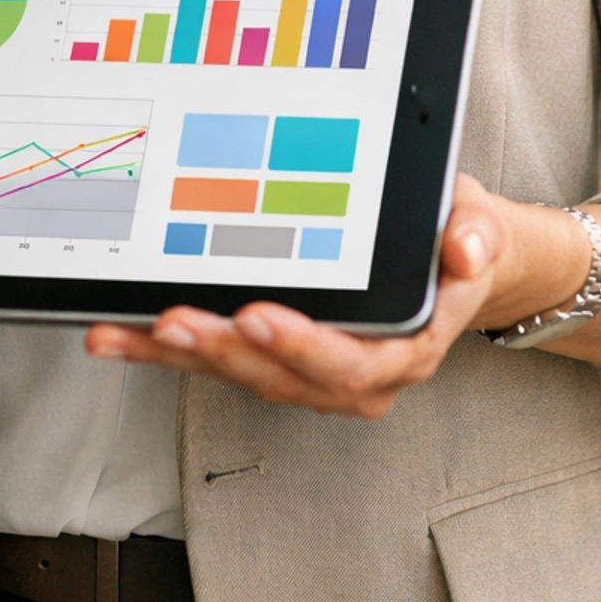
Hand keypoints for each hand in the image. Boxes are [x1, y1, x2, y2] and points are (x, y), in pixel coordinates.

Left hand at [84, 174, 590, 418]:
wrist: (453, 257)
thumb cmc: (457, 238)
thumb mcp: (479, 225)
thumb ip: (474, 236)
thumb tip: (465, 248)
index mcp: (407, 350)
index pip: (352, 363)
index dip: (302, 346)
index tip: (258, 316)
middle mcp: (356, 375)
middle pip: (283, 376)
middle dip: (224, 352)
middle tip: (175, 321)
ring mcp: (312, 372)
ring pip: (243, 373)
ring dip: (182, 355)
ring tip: (130, 329)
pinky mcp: (276, 359)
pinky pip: (221, 359)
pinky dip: (167, 348)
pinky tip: (121, 332)